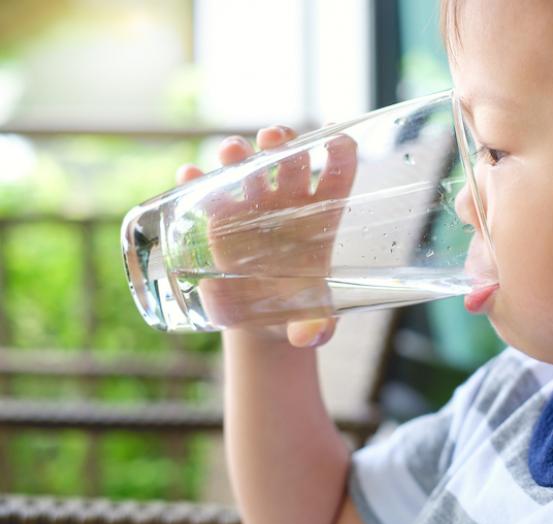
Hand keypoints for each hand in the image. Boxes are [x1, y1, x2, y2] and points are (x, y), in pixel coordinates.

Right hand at [175, 126, 356, 346]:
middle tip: (273, 137)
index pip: (338, 175)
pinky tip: (189, 174)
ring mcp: (255, 210)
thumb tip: (310, 335)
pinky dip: (197, 180)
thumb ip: (316, 327)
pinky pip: (209, 193)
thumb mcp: (311, 323)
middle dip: (282, 142)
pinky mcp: (223, 222)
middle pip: (290, 160)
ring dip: (240, 153)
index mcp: (324, 219)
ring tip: (231, 151)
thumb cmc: (298, 313)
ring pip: (249, 168)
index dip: (340, 152)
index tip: (337, 137)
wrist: (264, 320)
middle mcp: (290, 206)